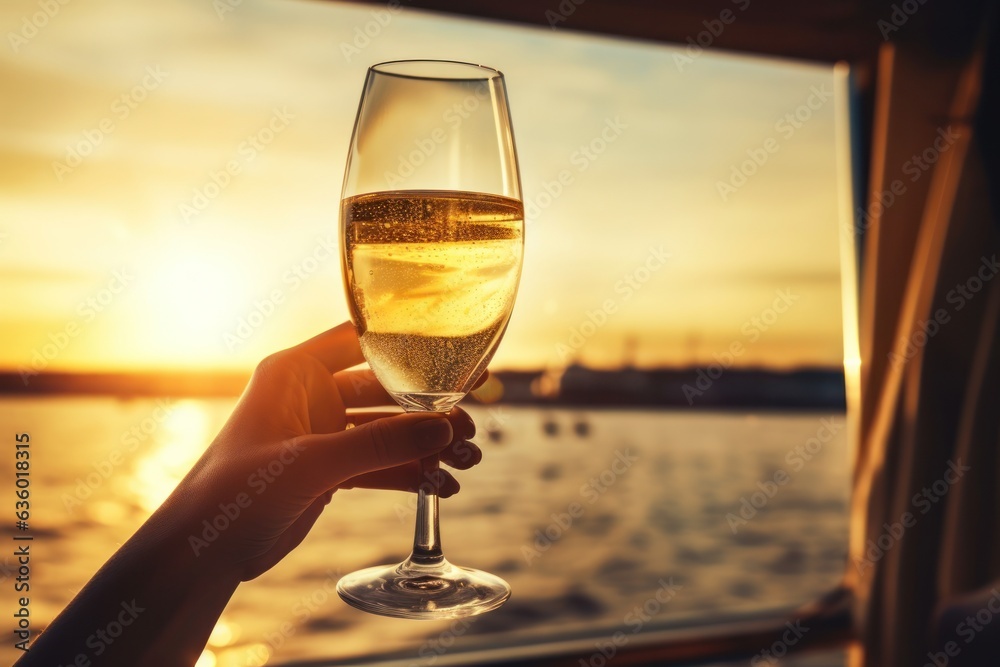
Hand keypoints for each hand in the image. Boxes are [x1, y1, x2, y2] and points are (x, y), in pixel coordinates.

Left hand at [157, 322, 482, 580]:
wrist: (202, 553)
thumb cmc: (233, 493)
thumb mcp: (309, 464)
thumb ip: (378, 446)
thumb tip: (444, 429)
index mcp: (295, 372)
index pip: (362, 338)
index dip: (408, 344)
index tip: (455, 353)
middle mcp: (311, 396)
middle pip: (386, 390)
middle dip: (428, 409)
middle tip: (469, 423)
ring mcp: (322, 435)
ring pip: (388, 432)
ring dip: (425, 446)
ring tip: (467, 461)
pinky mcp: (328, 471)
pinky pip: (379, 464)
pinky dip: (409, 474)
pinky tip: (441, 486)